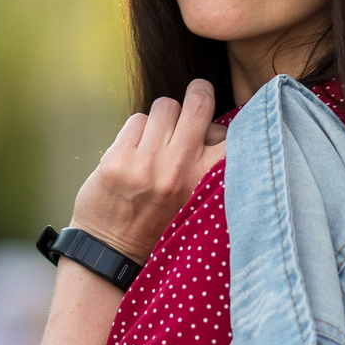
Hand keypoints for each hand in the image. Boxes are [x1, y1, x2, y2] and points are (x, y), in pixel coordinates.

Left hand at [68, 79, 228, 263]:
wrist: (113, 252)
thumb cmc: (163, 223)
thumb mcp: (199, 201)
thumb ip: (210, 165)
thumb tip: (215, 123)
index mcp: (205, 181)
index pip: (231, 133)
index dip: (224, 126)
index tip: (216, 130)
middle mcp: (178, 169)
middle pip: (198, 102)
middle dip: (199, 93)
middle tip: (198, 95)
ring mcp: (146, 163)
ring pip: (165, 106)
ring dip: (164, 119)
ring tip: (159, 141)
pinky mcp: (117, 159)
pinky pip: (136, 120)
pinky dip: (138, 132)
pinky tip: (136, 153)